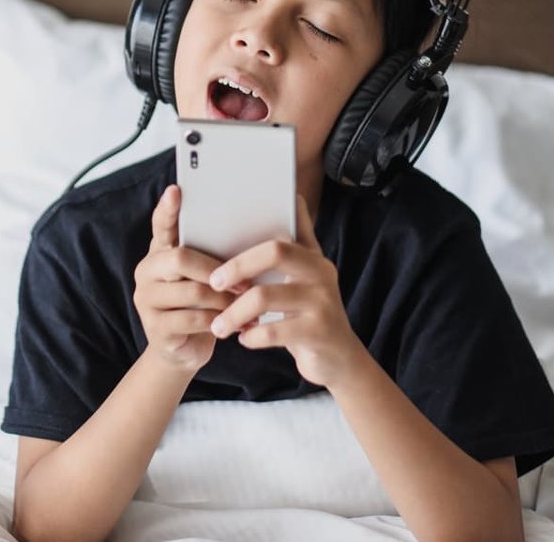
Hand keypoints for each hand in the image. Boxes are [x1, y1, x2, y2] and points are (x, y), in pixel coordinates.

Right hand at [133, 185, 238, 373]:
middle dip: (217, 269)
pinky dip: (220, 321)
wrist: (185, 349)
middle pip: (180, 257)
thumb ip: (214, 255)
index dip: (167, 209)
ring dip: (225, 299)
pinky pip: (193, 319)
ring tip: (246, 306)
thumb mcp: (207, 277)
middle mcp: (147, 271)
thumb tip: (250, 230)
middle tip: (245, 282)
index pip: (161, 225)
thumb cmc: (203, 304)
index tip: (176, 190)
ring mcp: (147, 299)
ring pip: (192, 291)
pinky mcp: (155, 328)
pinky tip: (236, 326)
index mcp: (160, 251)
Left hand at [206, 195, 364, 387]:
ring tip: (220, 325)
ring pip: (265, 296)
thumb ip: (298, 242)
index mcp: (313, 256)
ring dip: (234, 312)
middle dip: (237, 266)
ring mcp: (322, 302)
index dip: (248, 235)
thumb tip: (293, 195)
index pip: (280, 231)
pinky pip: (273, 330)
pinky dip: (251, 336)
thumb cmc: (312, 314)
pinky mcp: (318, 332)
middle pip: (275, 252)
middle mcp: (322, 273)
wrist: (339, 359)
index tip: (218, 246)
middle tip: (214, 283)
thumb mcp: (308, 276)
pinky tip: (244, 339)